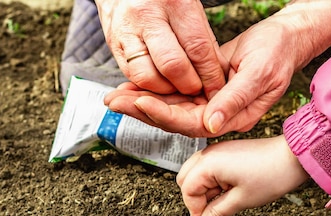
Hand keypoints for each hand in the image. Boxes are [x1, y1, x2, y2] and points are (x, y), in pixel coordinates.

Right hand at [95, 0, 226, 96]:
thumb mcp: (189, 9)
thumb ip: (203, 41)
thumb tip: (217, 76)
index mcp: (174, 3)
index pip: (197, 48)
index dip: (209, 75)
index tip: (216, 89)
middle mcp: (147, 16)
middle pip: (172, 66)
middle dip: (188, 86)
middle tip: (197, 91)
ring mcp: (126, 31)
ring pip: (148, 77)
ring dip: (166, 90)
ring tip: (177, 86)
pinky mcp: (113, 45)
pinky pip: (132, 76)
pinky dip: (149, 86)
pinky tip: (160, 82)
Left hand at [104, 16, 302, 136]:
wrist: (287, 39)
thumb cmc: (278, 53)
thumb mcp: (260, 74)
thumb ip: (235, 100)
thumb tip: (210, 124)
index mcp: (234, 118)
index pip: (193, 124)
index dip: (165, 115)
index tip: (140, 103)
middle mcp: (219, 116)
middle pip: (176, 119)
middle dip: (143, 111)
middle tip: (113, 102)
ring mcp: (212, 104)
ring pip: (172, 108)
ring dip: (144, 103)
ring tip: (116, 97)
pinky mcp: (206, 90)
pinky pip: (177, 94)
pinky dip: (156, 90)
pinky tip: (136, 87)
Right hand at [176, 136, 308, 215]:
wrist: (294, 157)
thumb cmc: (272, 175)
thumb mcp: (241, 201)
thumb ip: (215, 214)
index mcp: (209, 163)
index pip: (188, 191)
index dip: (194, 211)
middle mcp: (209, 154)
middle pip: (186, 180)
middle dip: (195, 199)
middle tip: (210, 215)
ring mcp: (218, 151)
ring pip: (197, 174)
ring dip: (204, 191)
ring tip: (223, 203)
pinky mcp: (227, 152)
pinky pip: (209, 168)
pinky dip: (212, 182)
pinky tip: (226, 192)